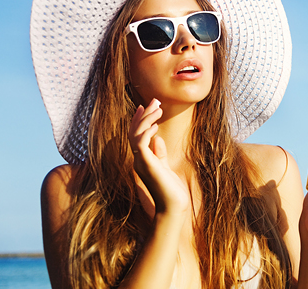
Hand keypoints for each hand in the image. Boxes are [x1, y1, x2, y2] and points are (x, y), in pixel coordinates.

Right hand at [128, 99, 189, 216]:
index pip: (136, 135)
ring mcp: (140, 162)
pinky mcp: (146, 164)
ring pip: (136, 134)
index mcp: (142, 160)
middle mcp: (138, 160)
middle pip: (134, 131)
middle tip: (154, 100)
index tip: (146, 106)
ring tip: (157, 107)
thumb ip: (160, 154)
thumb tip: (157, 139)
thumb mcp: (166, 167)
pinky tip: (155, 124)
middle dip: (144, 115)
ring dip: (146, 119)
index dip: (140, 120)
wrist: (173, 207)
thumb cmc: (171, 190)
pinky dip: (146, 131)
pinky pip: (140, 143)